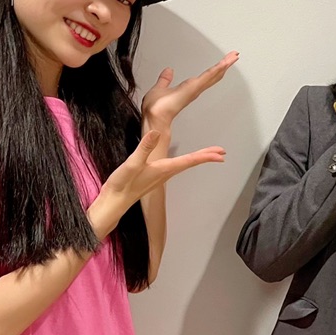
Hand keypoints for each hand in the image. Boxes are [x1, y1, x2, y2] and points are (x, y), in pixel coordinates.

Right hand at [89, 131, 225, 238]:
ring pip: (184, 165)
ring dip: (197, 159)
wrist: (113, 202)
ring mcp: (160, 175)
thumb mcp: (132, 163)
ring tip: (207, 154)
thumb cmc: (123, 185)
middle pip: (191, 162)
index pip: (190, 160)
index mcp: (164, 169)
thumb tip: (156, 132)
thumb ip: (144, 147)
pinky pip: (175, 167)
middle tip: (222, 153)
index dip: (206, 155)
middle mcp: (165, 173)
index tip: (222, 153)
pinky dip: (184, 161)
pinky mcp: (153, 176)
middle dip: (206, 157)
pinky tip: (182, 160)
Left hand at [141, 51, 238, 133]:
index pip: (206, 77)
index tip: (223, 62)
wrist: (154, 115)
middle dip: (224, 65)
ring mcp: (196, 88)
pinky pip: (208, 75)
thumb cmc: (155, 108)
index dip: (215, 70)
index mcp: (188, 88)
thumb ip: (165, 80)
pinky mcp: (194, 87)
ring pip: (214, 74)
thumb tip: (168, 71)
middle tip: (234, 56)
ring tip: (234, 56)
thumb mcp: (160, 88)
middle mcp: (195, 89)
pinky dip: (217, 68)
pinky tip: (224, 63)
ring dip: (225, 65)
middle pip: (214, 75)